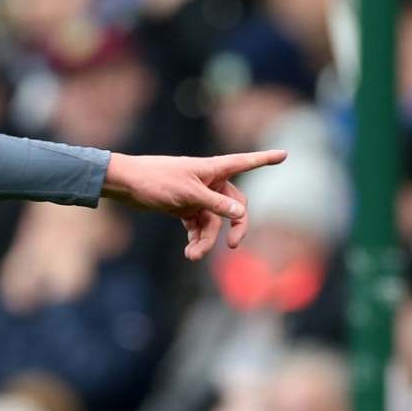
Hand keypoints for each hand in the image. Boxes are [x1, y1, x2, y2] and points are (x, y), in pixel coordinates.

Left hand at [102, 149, 286, 261]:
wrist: (126, 185)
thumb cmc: (157, 180)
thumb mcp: (189, 194)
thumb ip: (216, 204)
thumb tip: (241, 214)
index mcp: (214, 169)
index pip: (246, 162)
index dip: (265, 159)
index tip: (285, 154)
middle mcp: (210, 182)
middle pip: (234, 206)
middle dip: (234, 227)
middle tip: (232, 245)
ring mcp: (198, 196)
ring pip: (213, 222)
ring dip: (206, 240)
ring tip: (193, 256)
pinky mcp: (185, 209)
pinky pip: (198, 227)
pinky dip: (196, 239)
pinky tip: (190, 251)